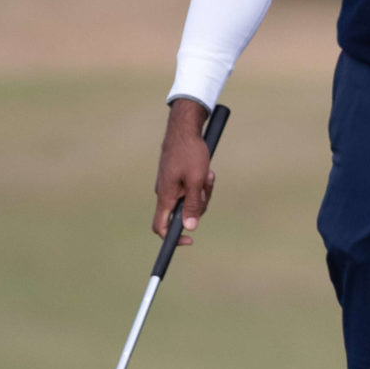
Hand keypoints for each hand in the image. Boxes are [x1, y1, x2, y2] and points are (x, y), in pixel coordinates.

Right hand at [152, 98, 215, 245]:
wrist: (184, 128)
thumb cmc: (190, 152)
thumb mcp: (196, 180)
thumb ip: (193, 205)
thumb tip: (190, 228)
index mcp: (166, 197)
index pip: (161, 227)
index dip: (173, 238)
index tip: (190, 240)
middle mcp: (165, 193)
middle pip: (182, 213)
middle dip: (199, 204)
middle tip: (208, 185)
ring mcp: (171, 185)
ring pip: (189, 200)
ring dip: (203, 190)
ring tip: (208, 174)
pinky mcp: (176, 178)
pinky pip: (190, 188)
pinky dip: (200, 182)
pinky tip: (206, 170)